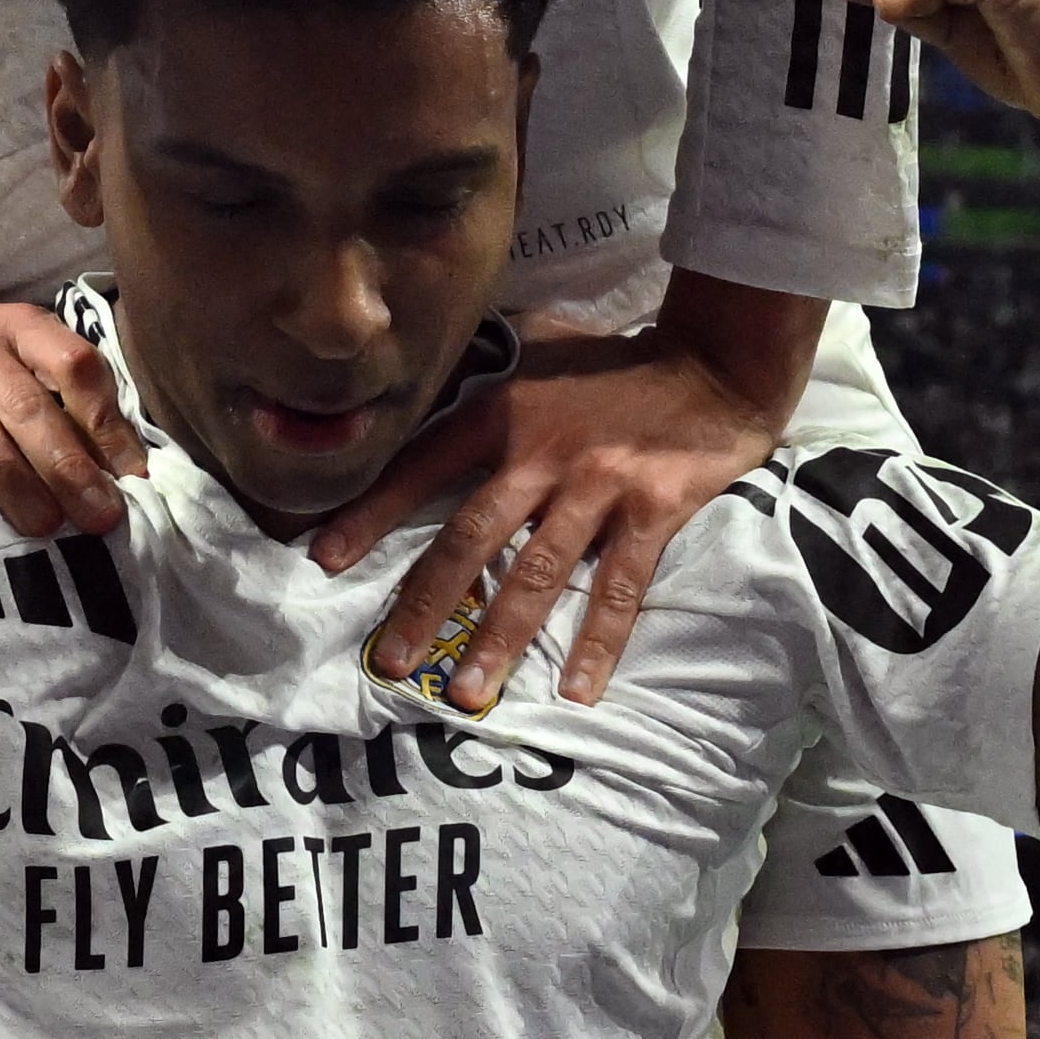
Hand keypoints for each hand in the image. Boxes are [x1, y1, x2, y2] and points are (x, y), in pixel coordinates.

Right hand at [0, 293, 150, 542]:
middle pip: (24, 401)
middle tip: (96, 516)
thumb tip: (120, 472)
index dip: (106, 422)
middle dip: (65, 465)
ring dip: (9, 475)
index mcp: (21, 325)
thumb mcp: (16, 352)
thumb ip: (63, 399)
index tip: (130, 477)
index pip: (73, 365)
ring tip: (41, 523)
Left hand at [314, 270, 815, 706]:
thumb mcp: (536, 344)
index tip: (325, 562)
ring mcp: (596, 484)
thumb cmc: (615, 359)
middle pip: (468, 537)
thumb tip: (422, 371)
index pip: (419, 467)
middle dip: (425, 605)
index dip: (370, 514)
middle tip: (391, 662)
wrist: (714, 361)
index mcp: (498, 411)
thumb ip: (484, 368)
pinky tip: (577, 690)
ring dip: (500, 638)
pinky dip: (598, 642)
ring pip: (538, 574)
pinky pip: (620, 587)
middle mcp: (538, 451)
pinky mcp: (654, 510)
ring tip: (470, 694)